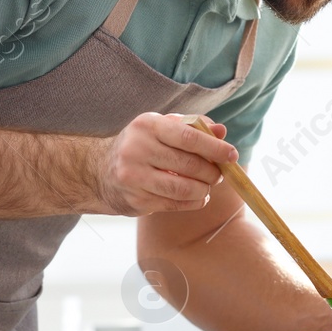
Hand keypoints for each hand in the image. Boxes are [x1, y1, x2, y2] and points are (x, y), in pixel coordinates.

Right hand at [95, 113, 235, 215]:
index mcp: (147, 125)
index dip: (215, 148)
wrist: (99, 171)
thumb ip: (193, 127)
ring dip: (204, 189)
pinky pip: (174, 205)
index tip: (232, 154)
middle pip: (189, 165)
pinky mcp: (135, 200)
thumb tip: (221, 132)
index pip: (189, 137)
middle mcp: (137, 150)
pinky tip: (198, 197)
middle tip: (219, 174)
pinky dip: (193, 202)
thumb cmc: (141, 145)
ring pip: (183, 188)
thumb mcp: (162, 127)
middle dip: (212, 172)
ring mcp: (134, 177)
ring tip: (207, 185)